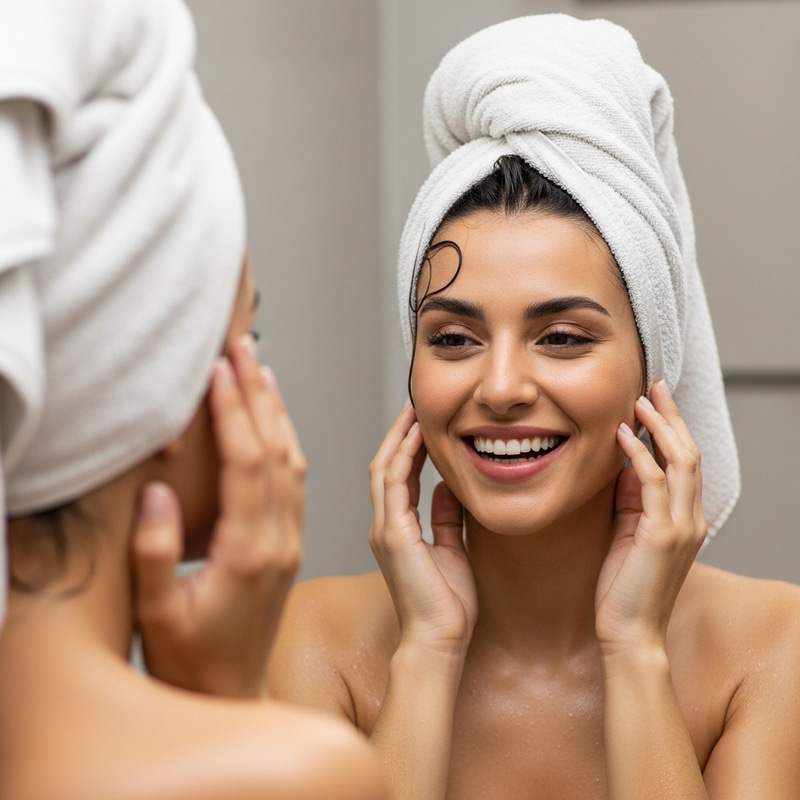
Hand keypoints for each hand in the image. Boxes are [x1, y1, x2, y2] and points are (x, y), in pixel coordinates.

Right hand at [132, 334, 305, 697]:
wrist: (231, 690)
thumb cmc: (190, 658)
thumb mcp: (157, 612)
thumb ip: (154, 551)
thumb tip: (157, 489)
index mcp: (249, 552)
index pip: (248, 463)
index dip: (235, 411)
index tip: (221, 369)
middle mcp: (279, 540)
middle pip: (277, 451)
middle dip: (260, 395)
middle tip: (245, 348)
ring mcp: (290, 542)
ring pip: (293, 462)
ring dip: (278, 413)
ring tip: (261, 371)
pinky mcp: (290, 545)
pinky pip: (296, 483)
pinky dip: (287, 443)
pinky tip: (276, 424)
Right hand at [369, 402, 477, 657]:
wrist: (439, 641)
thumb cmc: (447, 606)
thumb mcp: (452, 549)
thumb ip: (446, 518)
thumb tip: (448, 487)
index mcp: (396, 529)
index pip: (397, 475)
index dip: (407, 445)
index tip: (421, 420)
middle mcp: (384, 525)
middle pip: (384, 465)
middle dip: (398, 432)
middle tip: (415, 403)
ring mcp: (384, 529)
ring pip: (384, 468)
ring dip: (399, 436)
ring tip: (414, 408)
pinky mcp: (393, 534)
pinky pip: (394, 485)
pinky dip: (404, 457)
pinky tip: (417, 436)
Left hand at [595, 380, 705, 655]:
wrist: (629, 633)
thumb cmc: (624, 588)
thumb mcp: (627, 535)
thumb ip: (631, 503)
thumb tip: (624, 468)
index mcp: (685, 519)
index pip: (686, 462)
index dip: (673, 428)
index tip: (655, 400)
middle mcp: (691, 519)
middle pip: (689, 453)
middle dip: (672, 416)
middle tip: (654, 386)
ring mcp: (681, 527)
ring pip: (681, 462)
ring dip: (660, 427)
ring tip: (640, 401)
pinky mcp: (661, 535)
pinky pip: (655, 483)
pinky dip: (640, 454)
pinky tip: (623, 434)